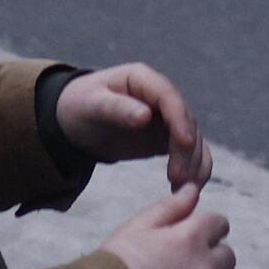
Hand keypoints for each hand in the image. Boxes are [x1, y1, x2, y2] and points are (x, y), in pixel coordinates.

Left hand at [57, 62, 211, 189]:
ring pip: (193, 139)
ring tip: (182, 188)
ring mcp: (167, 118)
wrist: (75, 120)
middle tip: (178, 178)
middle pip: (186, 121)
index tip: (185, 143)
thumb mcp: (92, 105)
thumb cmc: (80, 106)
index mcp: (143, 80)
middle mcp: (161, 97)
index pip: (170, 98)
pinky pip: (188, 152)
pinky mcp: (167, 138)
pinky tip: (186, 187)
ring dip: (194, 163)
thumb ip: (117, 109)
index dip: (180, 120)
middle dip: (187, 150)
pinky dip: (193, 169)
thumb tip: (146, 116)